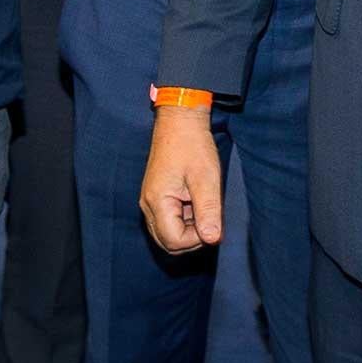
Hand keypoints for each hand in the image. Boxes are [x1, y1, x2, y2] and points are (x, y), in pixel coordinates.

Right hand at [140, 106, 223, 252]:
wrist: (180, 119)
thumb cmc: (193, 144)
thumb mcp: (206, 178)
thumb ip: (208, 211)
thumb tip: (213, 239)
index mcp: (157, 202)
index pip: (174, 241)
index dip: (197, 238)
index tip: (213, 222)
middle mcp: (148, 205)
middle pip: (168, 242)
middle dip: (192, 238)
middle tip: (210, 218)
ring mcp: (151, 200)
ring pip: (168, 232)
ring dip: (189, 228)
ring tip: (204, 205)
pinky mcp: (157, 195)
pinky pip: (168, 219)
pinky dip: (185, 218)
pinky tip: (197, 201)